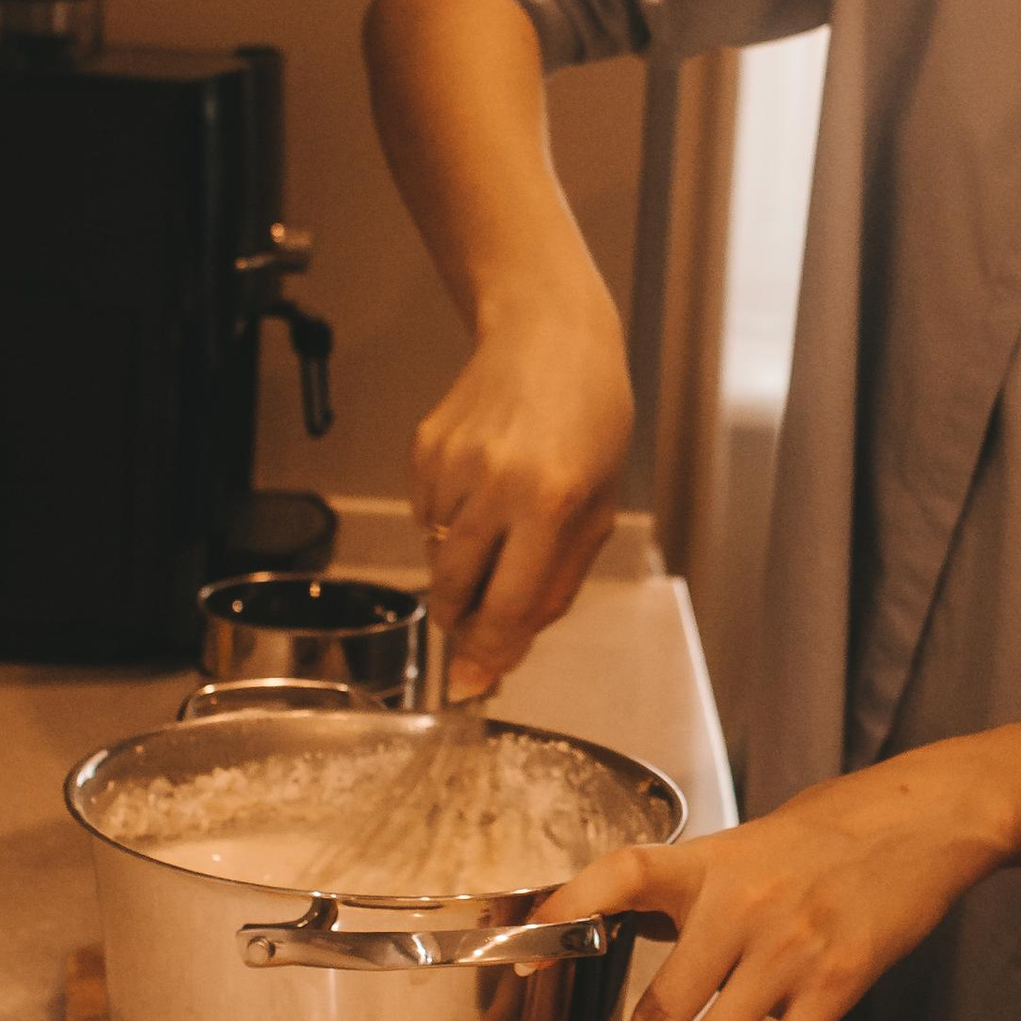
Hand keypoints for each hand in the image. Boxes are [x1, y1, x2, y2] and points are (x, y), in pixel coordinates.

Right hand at [410, 300, 632, 696]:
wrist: (550, 335)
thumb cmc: (590, 422)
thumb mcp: (597, 509)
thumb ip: (554, 584)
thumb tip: (508, 649)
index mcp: (550, 501)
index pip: (507, 603)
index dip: (489, 653)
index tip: (474, 685)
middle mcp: (495, 481)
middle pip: (456, 588)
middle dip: (462, 619)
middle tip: (476, 621)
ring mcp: (452, 461)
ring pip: (436, 554)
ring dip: (460, 564)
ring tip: (498, 524)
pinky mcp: (423, 446)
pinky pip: (423, 514)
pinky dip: (446, 521)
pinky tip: (480, 487)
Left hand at [553, 757, 1012, 1020]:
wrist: (922, 821)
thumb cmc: (828, 835)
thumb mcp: (746, 845)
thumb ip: (693, 895)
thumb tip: (640, 940)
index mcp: (706, 865)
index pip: (620, 875)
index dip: (567, 911)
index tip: (523, 965)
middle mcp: (738, 906)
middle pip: (661, 1009)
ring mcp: (788, 946)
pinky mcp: (837, 980)